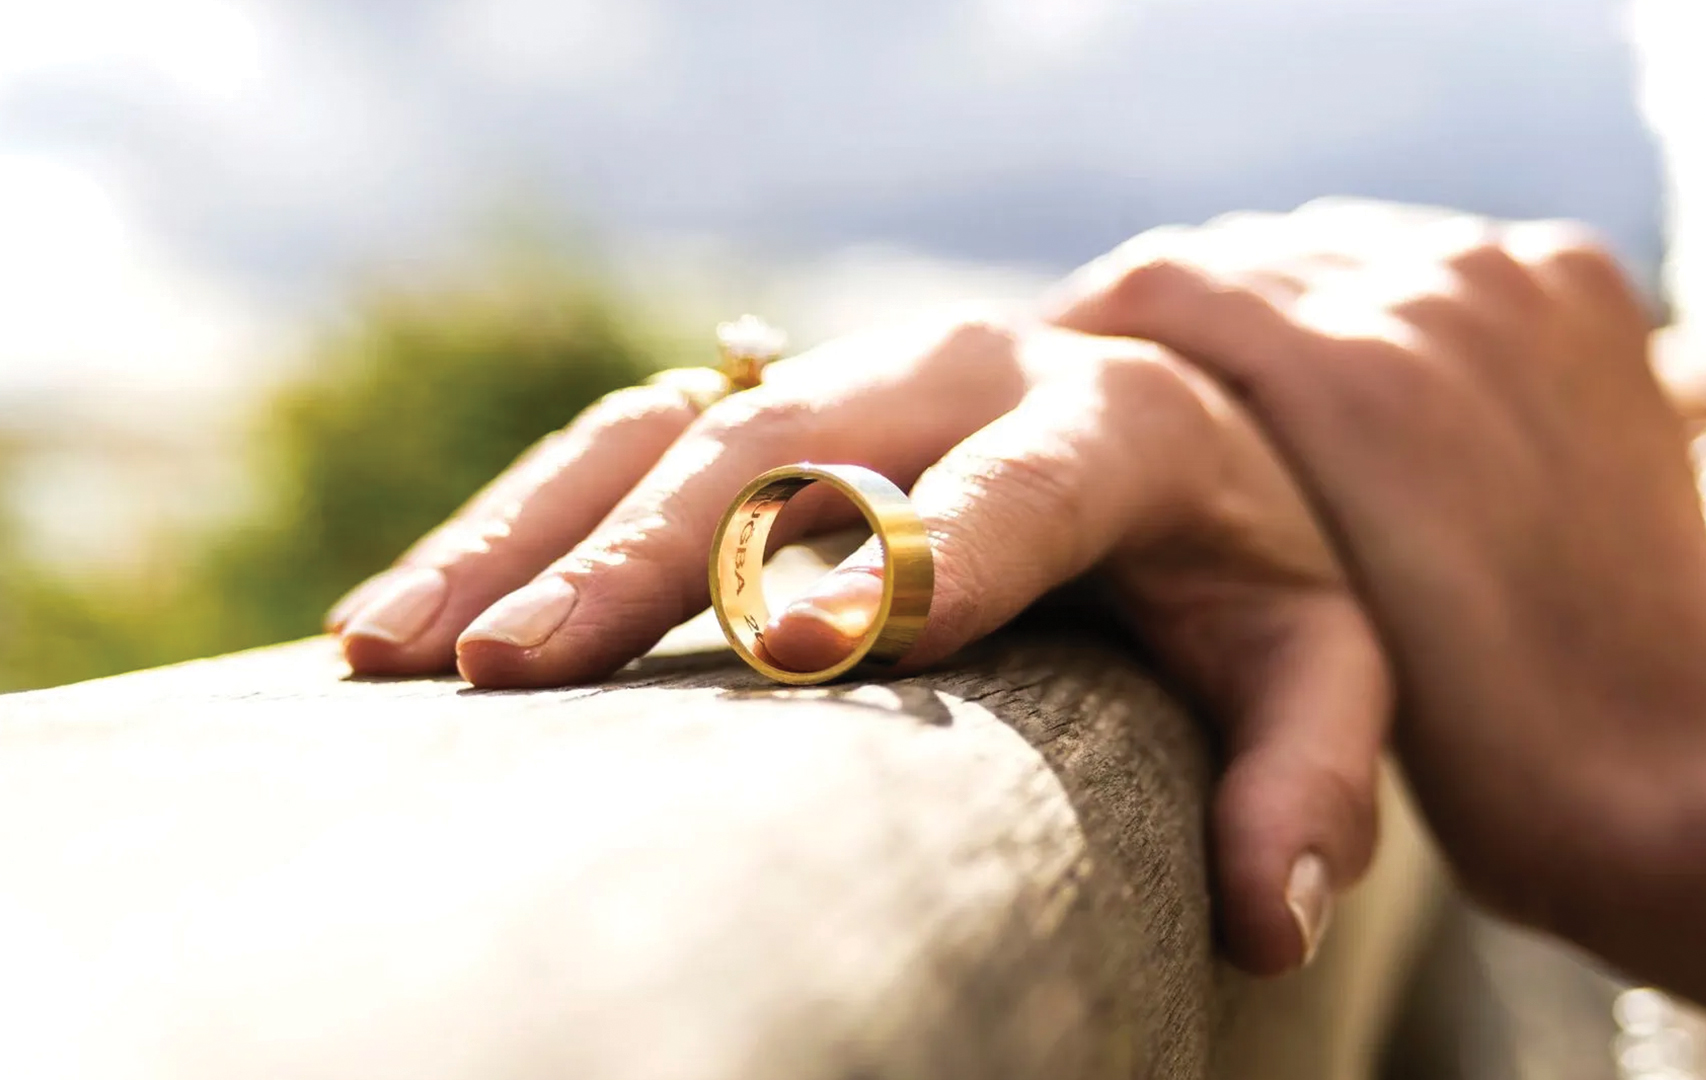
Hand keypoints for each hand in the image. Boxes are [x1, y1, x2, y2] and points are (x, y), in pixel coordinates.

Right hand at [328, 311, 1386, 974]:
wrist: (1168, 421)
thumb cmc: (1240, 568)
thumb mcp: (1311, 657)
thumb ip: (1305, 772)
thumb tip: (1268, 924)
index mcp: (1109, 421)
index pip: (1008, 488)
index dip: (909, 557)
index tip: (804, 645)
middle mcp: (951, 371)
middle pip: (778, 453)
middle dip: (644, 564)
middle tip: (518, 675)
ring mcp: (834, 378)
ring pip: (653, 439)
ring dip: (520, 544)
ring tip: (394, 655)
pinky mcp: (752, 401)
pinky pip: (603, 446)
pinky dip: (499, 530)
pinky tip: (395, 621)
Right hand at [1047, 200, 1705, 1004]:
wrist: (1666, 755)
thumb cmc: (1471, 736)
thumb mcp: (1294, 641)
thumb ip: (1197, 505)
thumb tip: (1076, 413)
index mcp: (1358, 381)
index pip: (1161, 288)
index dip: (1081, 328)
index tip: (1038, 375)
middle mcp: (1440, 297)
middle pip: (1239, 255)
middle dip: (1162, 315)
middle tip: (1100, 378)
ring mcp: (1516, 283)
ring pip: (1323, 244)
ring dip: (1257, 299)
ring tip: (1210, 382)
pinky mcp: (1575, 287)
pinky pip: (1420, 254)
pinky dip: (1357, 295)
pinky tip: (1326, 364)